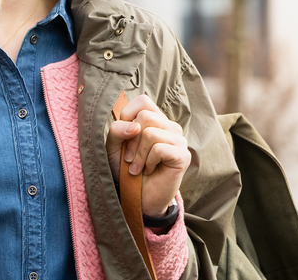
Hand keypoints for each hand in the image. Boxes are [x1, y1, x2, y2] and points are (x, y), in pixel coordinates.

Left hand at [106, 95, 190, 217]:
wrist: (136, 197)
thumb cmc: (125, 169)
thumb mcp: (114, 147)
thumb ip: (117, 131)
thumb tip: (134, 126)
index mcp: (154, 120)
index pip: (143, 101)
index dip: (128, 115)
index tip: (124, 136)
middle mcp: (169, 126)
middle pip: (145, 116)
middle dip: (131, 140)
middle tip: (129, 158)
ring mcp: (178, 140)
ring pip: (151, 133)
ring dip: (138, 154)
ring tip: (137, 167)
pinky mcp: (183, 155)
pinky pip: (159, 149)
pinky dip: (148, 162)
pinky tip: (149, 170)